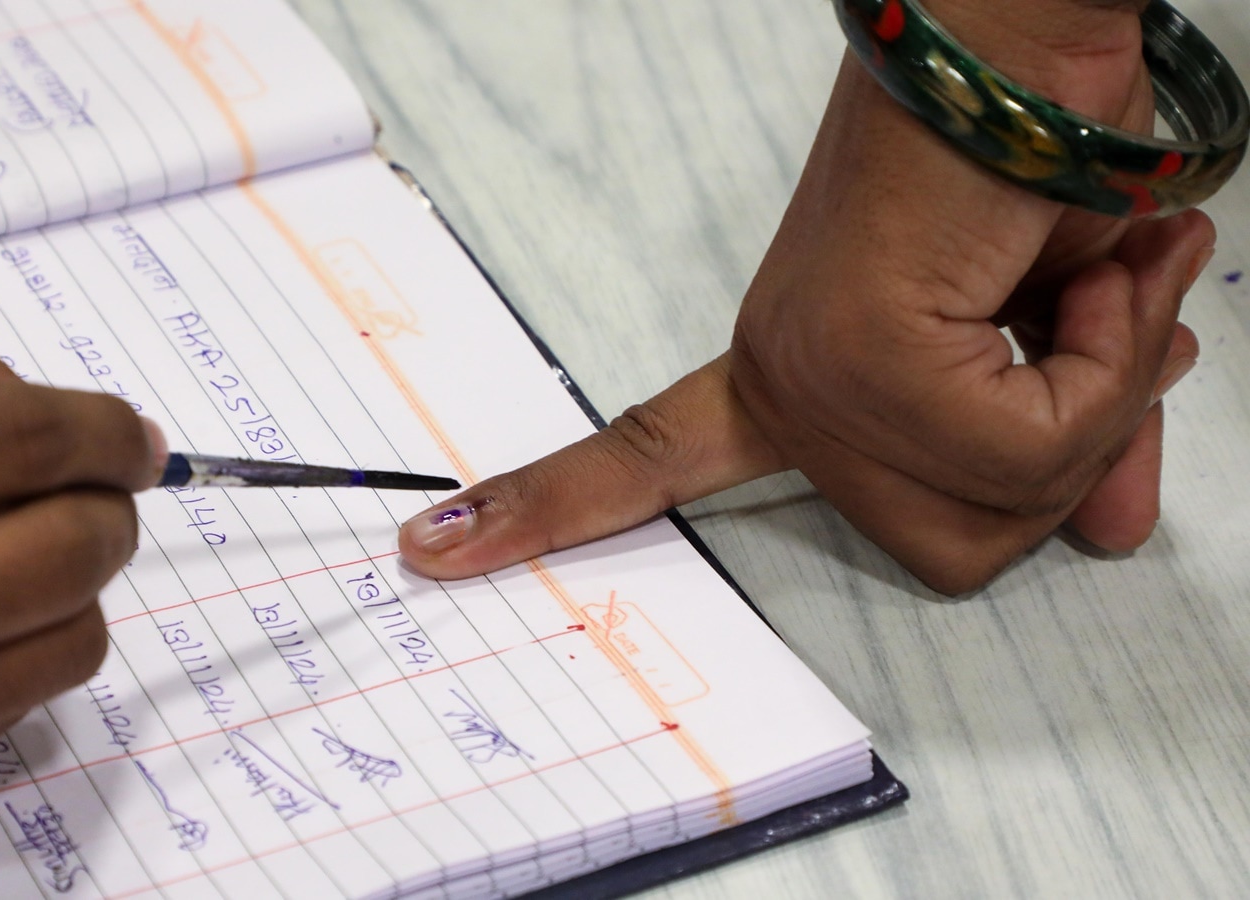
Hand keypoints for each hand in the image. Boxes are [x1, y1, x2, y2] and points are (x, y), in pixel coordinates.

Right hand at [0, 343, 162, 886]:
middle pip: (66, 554)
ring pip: (67, 647)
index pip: (11, 444)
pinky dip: (8, 654)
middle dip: (105, 507)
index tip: (128, 434)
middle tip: (90, 488)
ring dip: (69, 587)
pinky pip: (5, 714)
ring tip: (9, 553)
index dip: (98, 428)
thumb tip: (63, 414)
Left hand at [398, 0, 1217, 592]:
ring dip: (1097, 394)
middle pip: (950, 550)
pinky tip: (1095, 276)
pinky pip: (1022, 450)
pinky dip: (1105, 367)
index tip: (436, 548)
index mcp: (788, 376)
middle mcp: (784, 382)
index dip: (553, 507)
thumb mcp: (1058, 342)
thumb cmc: (1026, 175)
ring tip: (1086, 285)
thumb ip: (1068, 447)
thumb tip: (1116, 529)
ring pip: (997, 508)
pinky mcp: (863, 354)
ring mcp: (813, 373)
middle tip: (1086, 327)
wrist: (1031, 50)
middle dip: (1066, 448)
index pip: (648, 460)